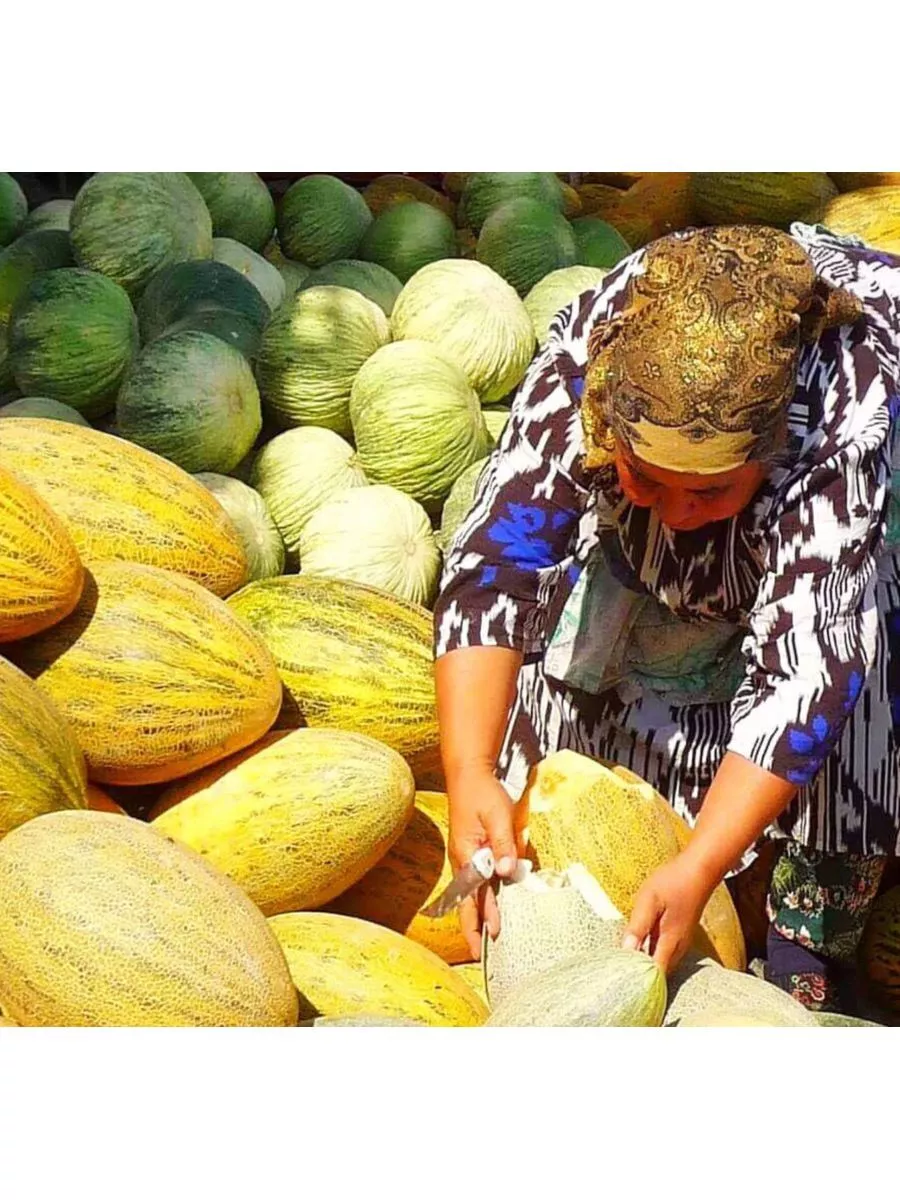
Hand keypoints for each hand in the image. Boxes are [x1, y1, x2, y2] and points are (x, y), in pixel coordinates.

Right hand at [447, 767, 525, 959]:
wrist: (468, 775)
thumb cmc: (482, 794)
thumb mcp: (497, 816)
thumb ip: (503, 845)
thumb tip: (508, 873)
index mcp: (466, 856)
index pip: (472, 897)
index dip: (480, 920)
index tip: (486, 942)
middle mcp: (463, 861)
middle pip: (468, 902)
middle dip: (475, 927)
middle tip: (482, 954)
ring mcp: (467, 858)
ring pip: (474, 893)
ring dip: (482, 914)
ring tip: (491, 935)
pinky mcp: (475, 852)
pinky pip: (480, 880)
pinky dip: (486, 896)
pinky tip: (495, 904)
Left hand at [622, 853, 718, 975]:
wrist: (699, 870)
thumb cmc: (673, 882)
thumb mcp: (649, 900)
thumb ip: (638, 926)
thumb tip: (626, 950)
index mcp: (670, 942)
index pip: (655, 974)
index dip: (639, 981)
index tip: (621, 980)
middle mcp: (678, 947)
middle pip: (659, 972)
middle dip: (641, 976)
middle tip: (619, 976)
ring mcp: (681, 941)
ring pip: (663, 963)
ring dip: (646, 966)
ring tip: (625, 966)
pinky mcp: (680, 934)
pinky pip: (665, 953)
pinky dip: (652, 955)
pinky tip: (639, 949)